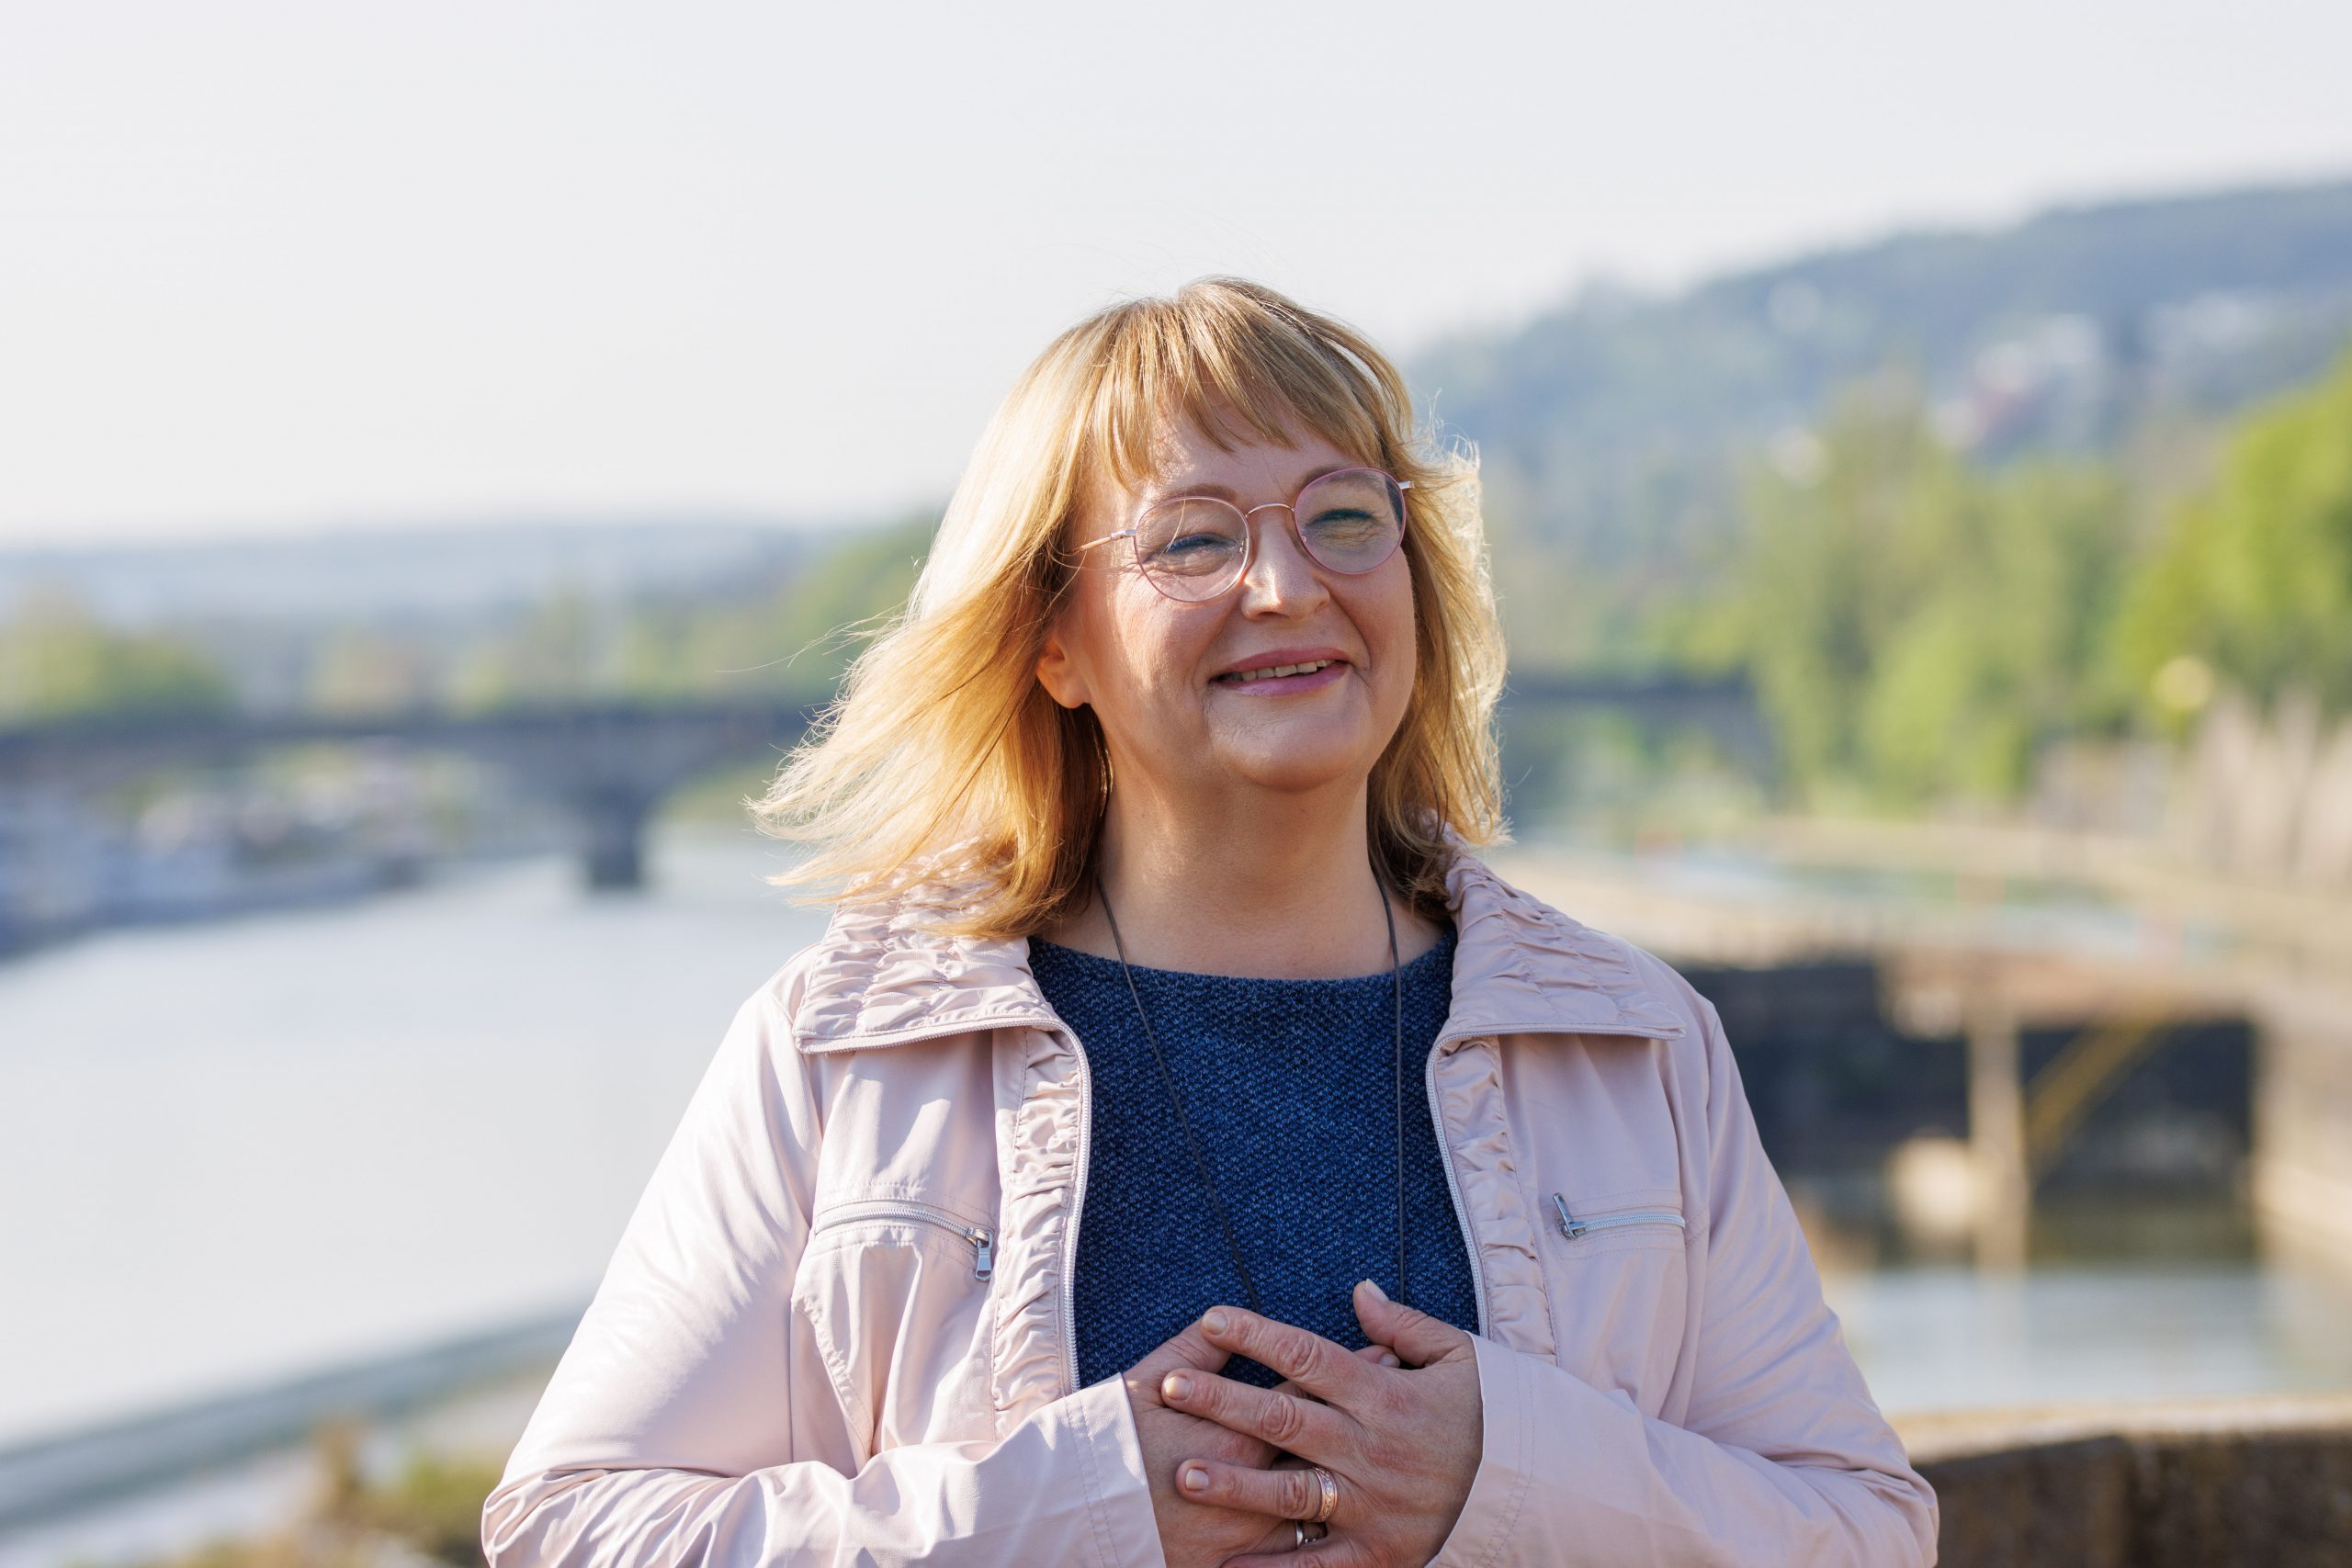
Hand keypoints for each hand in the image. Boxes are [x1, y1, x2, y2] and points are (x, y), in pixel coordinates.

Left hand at [1158, 1279, 1481, 1567]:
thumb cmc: (1489, 1415)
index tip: (1212, 1320)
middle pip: (1284, 1416)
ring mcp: (1372, 1503)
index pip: (1308, 1355)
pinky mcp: (1379, 1552)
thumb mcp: (1458, 1357)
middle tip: (1169, 1389)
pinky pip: (1318, 1564)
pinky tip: (1228, 1563)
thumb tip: (1359, 1290)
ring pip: (1292, 1490)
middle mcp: (1371, 1446)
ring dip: (1235, 1482)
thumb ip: (1402, 1326)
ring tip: (1186, 1473)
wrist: (1533, 1490)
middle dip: (1221, 1401)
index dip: (1256, 1336)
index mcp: (1384, 1394)